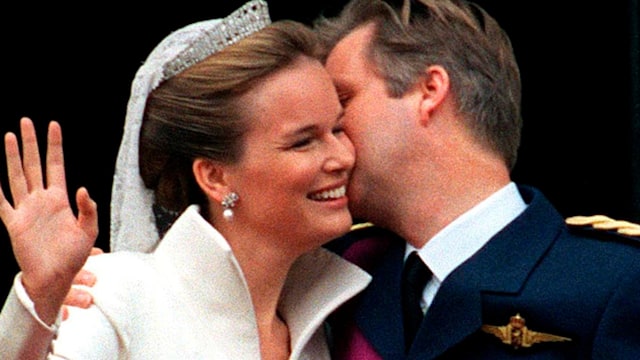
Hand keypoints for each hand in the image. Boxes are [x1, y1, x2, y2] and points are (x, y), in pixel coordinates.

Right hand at [0, 117, 98, 323]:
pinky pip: (2, 201)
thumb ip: (89, 209)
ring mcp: (26, 209)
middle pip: (34, 164)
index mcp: (60, 199)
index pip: (56, 165)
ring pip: (17, 176)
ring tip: (9, 136)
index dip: (54, 146)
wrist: (56, 277)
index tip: (53, 126)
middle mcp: (41, 200)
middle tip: (26, 121)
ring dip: (13, 156)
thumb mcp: (89, 231)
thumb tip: (83, 188)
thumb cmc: (73, 256)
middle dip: (31, 143)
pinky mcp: (13, 223)